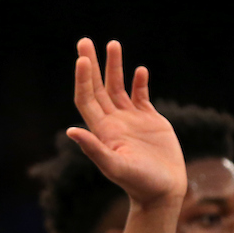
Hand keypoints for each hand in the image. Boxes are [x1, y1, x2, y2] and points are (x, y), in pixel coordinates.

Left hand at [67, 38, 186, 206]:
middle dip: (91, 64)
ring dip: (115, 67)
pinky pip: (141, 97)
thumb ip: (93, 148)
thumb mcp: (114, 166)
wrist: (163, 192)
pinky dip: (140, 83)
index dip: (83, 79)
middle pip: (97, 87)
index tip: (82, 59)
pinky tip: (140, 70)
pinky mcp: (151, 122)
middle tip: (84, 40)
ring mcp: (131, 120)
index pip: (86, 98)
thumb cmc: (138, 183)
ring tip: (113, 43)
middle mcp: (113, 122)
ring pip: (119, 88)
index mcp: (102, 130)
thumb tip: (70, 130)